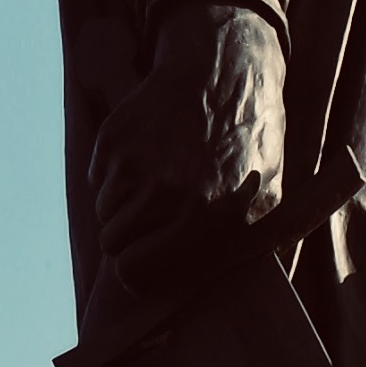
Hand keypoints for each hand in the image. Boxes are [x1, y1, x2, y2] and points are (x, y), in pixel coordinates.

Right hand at [90, 0, 284, 281]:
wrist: (224, 68)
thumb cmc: (251, 139)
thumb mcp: (267, 197)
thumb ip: (246, 249)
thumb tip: (231, 298)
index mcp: (200, 216)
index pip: (134, 271)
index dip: (137, 272)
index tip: (145, 263)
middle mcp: (162, 192)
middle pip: (112, 244)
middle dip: (128, 240)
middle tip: (153, 221)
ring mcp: (132, 163)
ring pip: (104, 211)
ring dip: (123, 206)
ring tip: (159, 182)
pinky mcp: (113, 139)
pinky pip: (98, 178)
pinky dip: (115, 175)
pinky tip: (149, 155)